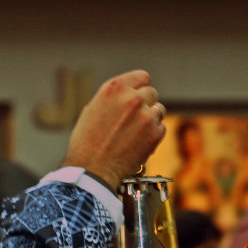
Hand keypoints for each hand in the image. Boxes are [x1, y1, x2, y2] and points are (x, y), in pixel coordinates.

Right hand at [63, 70, 166, 192]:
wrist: (92, 170)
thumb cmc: (86, 143)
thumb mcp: (92, 110)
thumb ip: (113, 99)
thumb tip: (126, 96)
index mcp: (115, 88)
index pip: (142, 77)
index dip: (139, 87)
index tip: (137, 96)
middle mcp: (132, 98)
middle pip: (151, 93)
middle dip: (145, 104)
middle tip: (134, 119)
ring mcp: (146, 116)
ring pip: (159, 110)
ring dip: (150, 119)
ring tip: (134, 133)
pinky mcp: (154, 134)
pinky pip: (160, 128)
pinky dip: (152, 135)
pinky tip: (137, 143)